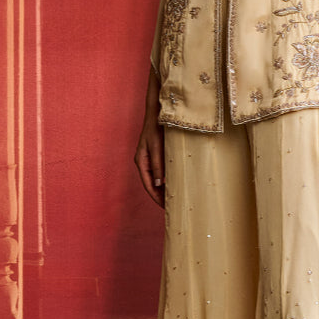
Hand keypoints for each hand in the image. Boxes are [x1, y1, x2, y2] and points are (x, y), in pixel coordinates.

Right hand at [135, 69, 164, 206]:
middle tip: (173, 206)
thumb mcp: (157, 147)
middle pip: (152, 183)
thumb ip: (158, 165)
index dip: (157, 197)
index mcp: (142, 161)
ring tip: (176, 198)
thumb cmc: (156, 127)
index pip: (148, 185)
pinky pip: (161, 170)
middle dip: (161, 195)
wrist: (158, 111)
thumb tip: (159, 184)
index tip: (166, 208)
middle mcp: (144, 161)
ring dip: (165, 188)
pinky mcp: (157, 153)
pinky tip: (176, 181)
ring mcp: (150, 157)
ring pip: (157, 178)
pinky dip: (168, 178)